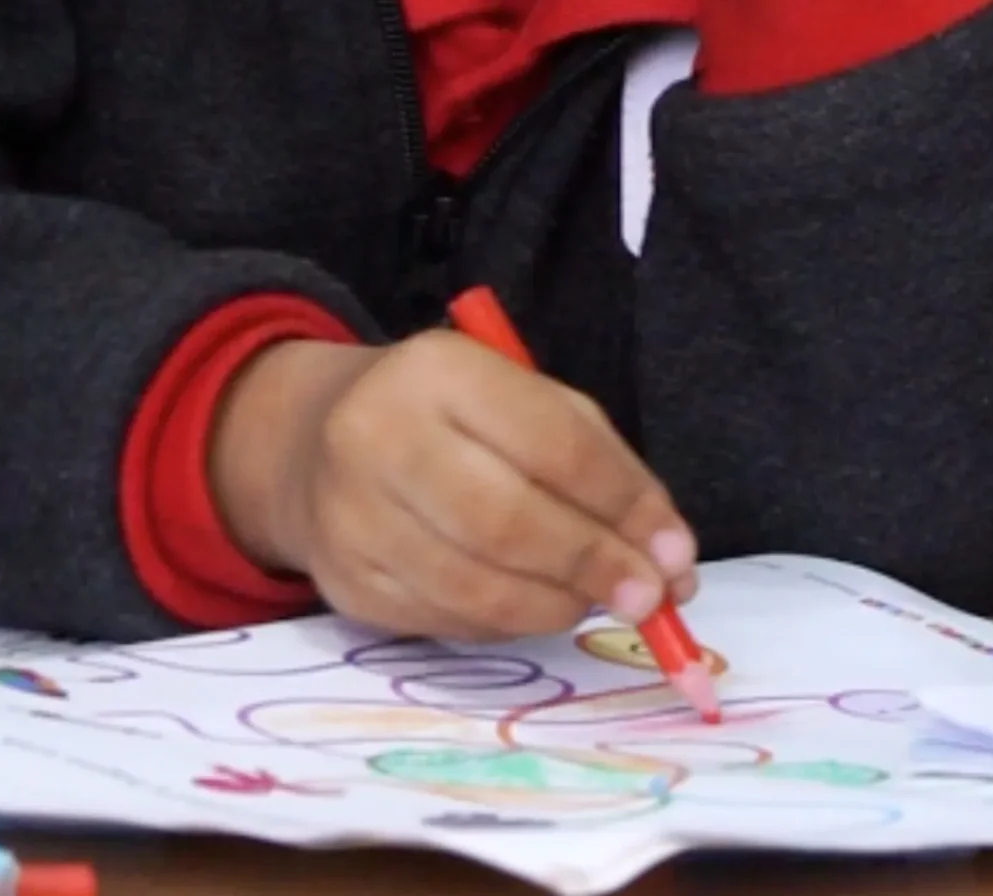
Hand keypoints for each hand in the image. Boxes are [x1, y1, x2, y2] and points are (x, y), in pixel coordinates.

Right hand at [207, 333, 699, 641]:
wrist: (316, 439)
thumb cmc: (449, 414)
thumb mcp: (521, 399)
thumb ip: (600, 466)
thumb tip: (671, 558)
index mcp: (439, 370)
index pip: (549, 441)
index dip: (621, 502)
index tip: (676, 552)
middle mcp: (381, 436)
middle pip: (506, 520)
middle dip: (591, 565)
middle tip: (650, 597)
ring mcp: (352, 515)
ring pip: (476, 585)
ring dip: (558, 605)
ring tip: (598, 601)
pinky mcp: (346, 582)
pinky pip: (447, 620)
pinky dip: (509, 623)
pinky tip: (538, 606)